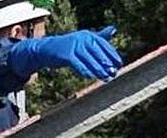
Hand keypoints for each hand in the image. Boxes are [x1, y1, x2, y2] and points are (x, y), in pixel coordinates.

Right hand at [8, 27, 122, 81]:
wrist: (46, 50)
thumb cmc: (68, 48)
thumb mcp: (83, 41)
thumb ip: (98, 37)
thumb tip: (113, 29)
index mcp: (88, 35)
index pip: (104, 45)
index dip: (113, 55)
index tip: (119, 65)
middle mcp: (82, 38)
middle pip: (98, 53)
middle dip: (107, 64)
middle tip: (114, 74)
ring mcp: (73, 46)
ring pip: (89, 60)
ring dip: (98, 70)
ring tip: (105, 78)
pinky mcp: (65, 54)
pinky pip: (77, 64)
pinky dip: (84, 71)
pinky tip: (90, 77)